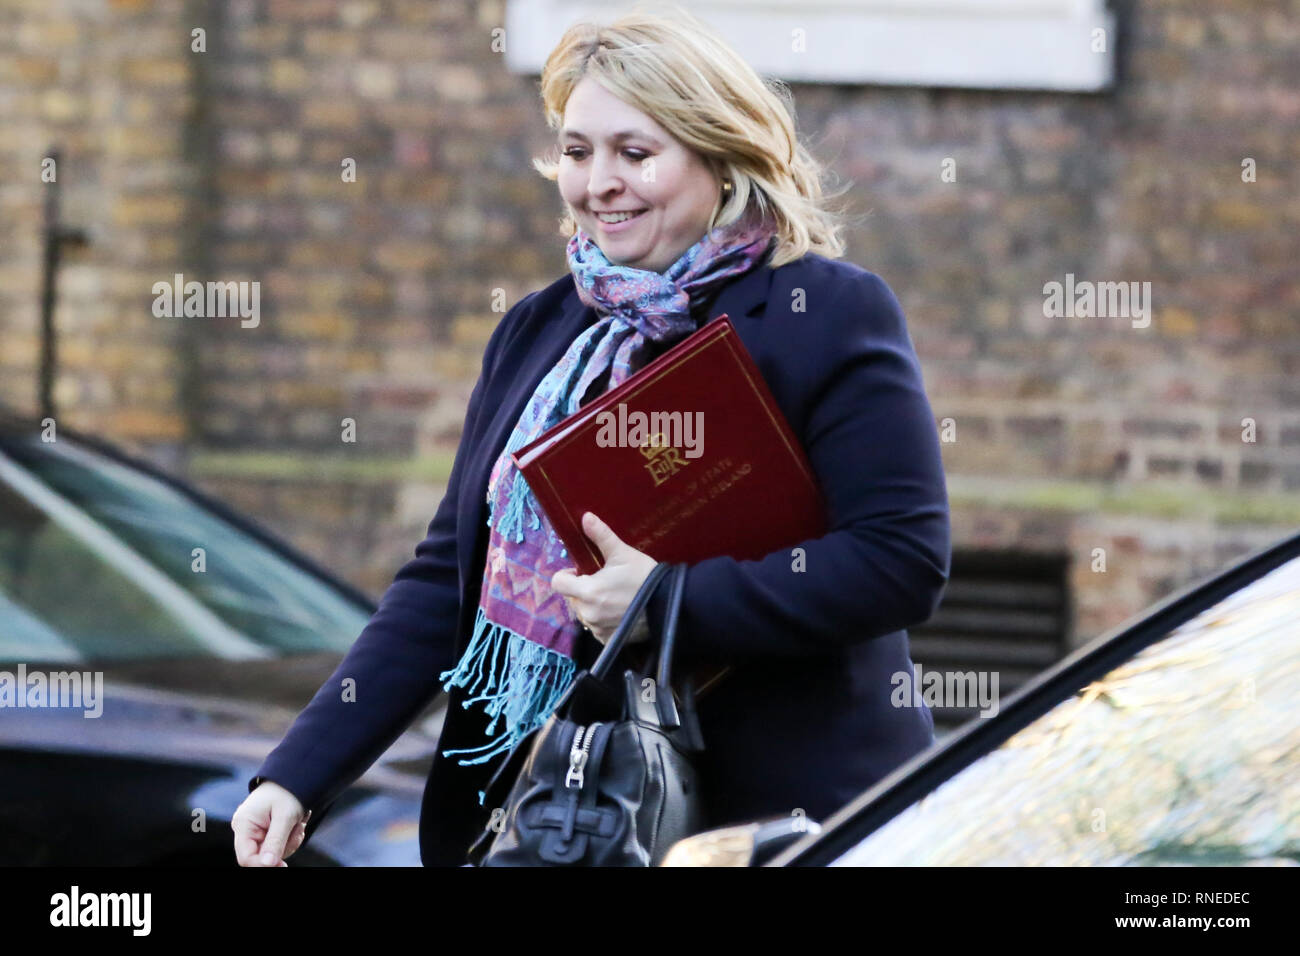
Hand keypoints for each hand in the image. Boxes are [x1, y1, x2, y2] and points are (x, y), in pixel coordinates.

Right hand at [232, 780, 309, 866]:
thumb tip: (267, 864)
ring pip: (272, 854)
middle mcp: (245, 830)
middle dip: (282, 849)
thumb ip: (275, 841)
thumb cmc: (287, 792)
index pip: (246, 857)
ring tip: (298, 824)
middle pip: (260, 857)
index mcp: (243, 824)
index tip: (283, 865)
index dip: (262, 865)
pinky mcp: (264, 834)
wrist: (293, 778)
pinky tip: (296, 825)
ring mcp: (254, 832)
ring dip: (289, 843)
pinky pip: (277, 847)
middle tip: (298, 830)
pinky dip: (290, 840)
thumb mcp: (285, 816)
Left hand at [551, 512, 657, 645]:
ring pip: (584, 613)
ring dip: (592, 605)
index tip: (581, 571)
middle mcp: (588, 612)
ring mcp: (597, 628)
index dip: (567, 574)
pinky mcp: (607, 638)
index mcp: (587, 590)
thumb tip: (586, 517)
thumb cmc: (644, 577)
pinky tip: (619, 611)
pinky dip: (603, 620)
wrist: (669, 604)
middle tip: (604, 582)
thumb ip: (601, 536)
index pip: (558, 582)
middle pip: (572, 598)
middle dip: (582, 589)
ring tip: (614, 597)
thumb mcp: (623, 553)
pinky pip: (596, 628)